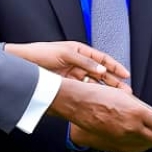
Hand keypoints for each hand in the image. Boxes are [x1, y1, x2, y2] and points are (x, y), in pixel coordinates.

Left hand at [6, 41, 129, 90]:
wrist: (25, 64)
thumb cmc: (42, 53)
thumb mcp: (66, 54)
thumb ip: (85, 62)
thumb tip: (101, 70)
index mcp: (81, 51)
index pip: (103, 59)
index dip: (115, 67)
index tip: (126, 74)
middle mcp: (79, 63)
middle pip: (101, 73)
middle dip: (114, 82)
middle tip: (126, 91)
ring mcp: (74, 74)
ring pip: (94, 83)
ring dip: (105, 90)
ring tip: (116, 98)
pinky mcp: (68, 84)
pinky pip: (83, 89)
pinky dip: (92, 94)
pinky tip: (99, 99)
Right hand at [50, 78, 151, 151]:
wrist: (79, 104)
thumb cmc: (99, 95)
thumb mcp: (126, 96)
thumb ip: (144, 107)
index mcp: (136, 113)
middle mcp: (131, 128)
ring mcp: (122, 139)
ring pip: (146, 145)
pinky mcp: (114, 146)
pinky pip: (134, 149)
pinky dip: (142, 145)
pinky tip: (143, 140)